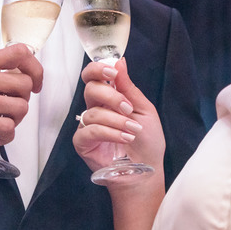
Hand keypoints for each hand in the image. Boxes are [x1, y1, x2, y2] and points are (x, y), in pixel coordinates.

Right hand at [0, 44, 42, 183]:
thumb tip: (21, 82)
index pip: (19, 52)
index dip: (34, 69)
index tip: (34, 84)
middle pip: (24, 83)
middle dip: (24, 101)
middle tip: (10, 111)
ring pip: (20, 107)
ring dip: (16, 121)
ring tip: (1, 125)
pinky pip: (7, 127)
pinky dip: (6, 136)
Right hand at [72, 59, 164, 175]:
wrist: (146, 169)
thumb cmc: (147, 141)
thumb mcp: (144, 109)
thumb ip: (128, 87)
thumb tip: (120, 61)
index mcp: (109, 97)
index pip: (93, 76)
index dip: (98, 69)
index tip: (112, 71)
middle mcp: (96, 109)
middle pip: (90, 89)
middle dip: (110, 95)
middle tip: (128, 107)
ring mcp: (88, 126)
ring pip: (93, 112)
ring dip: (117, 120)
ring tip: (133, 130)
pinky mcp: (83, 143)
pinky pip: (89, 130)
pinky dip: (109, 132)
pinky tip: (124, 138)